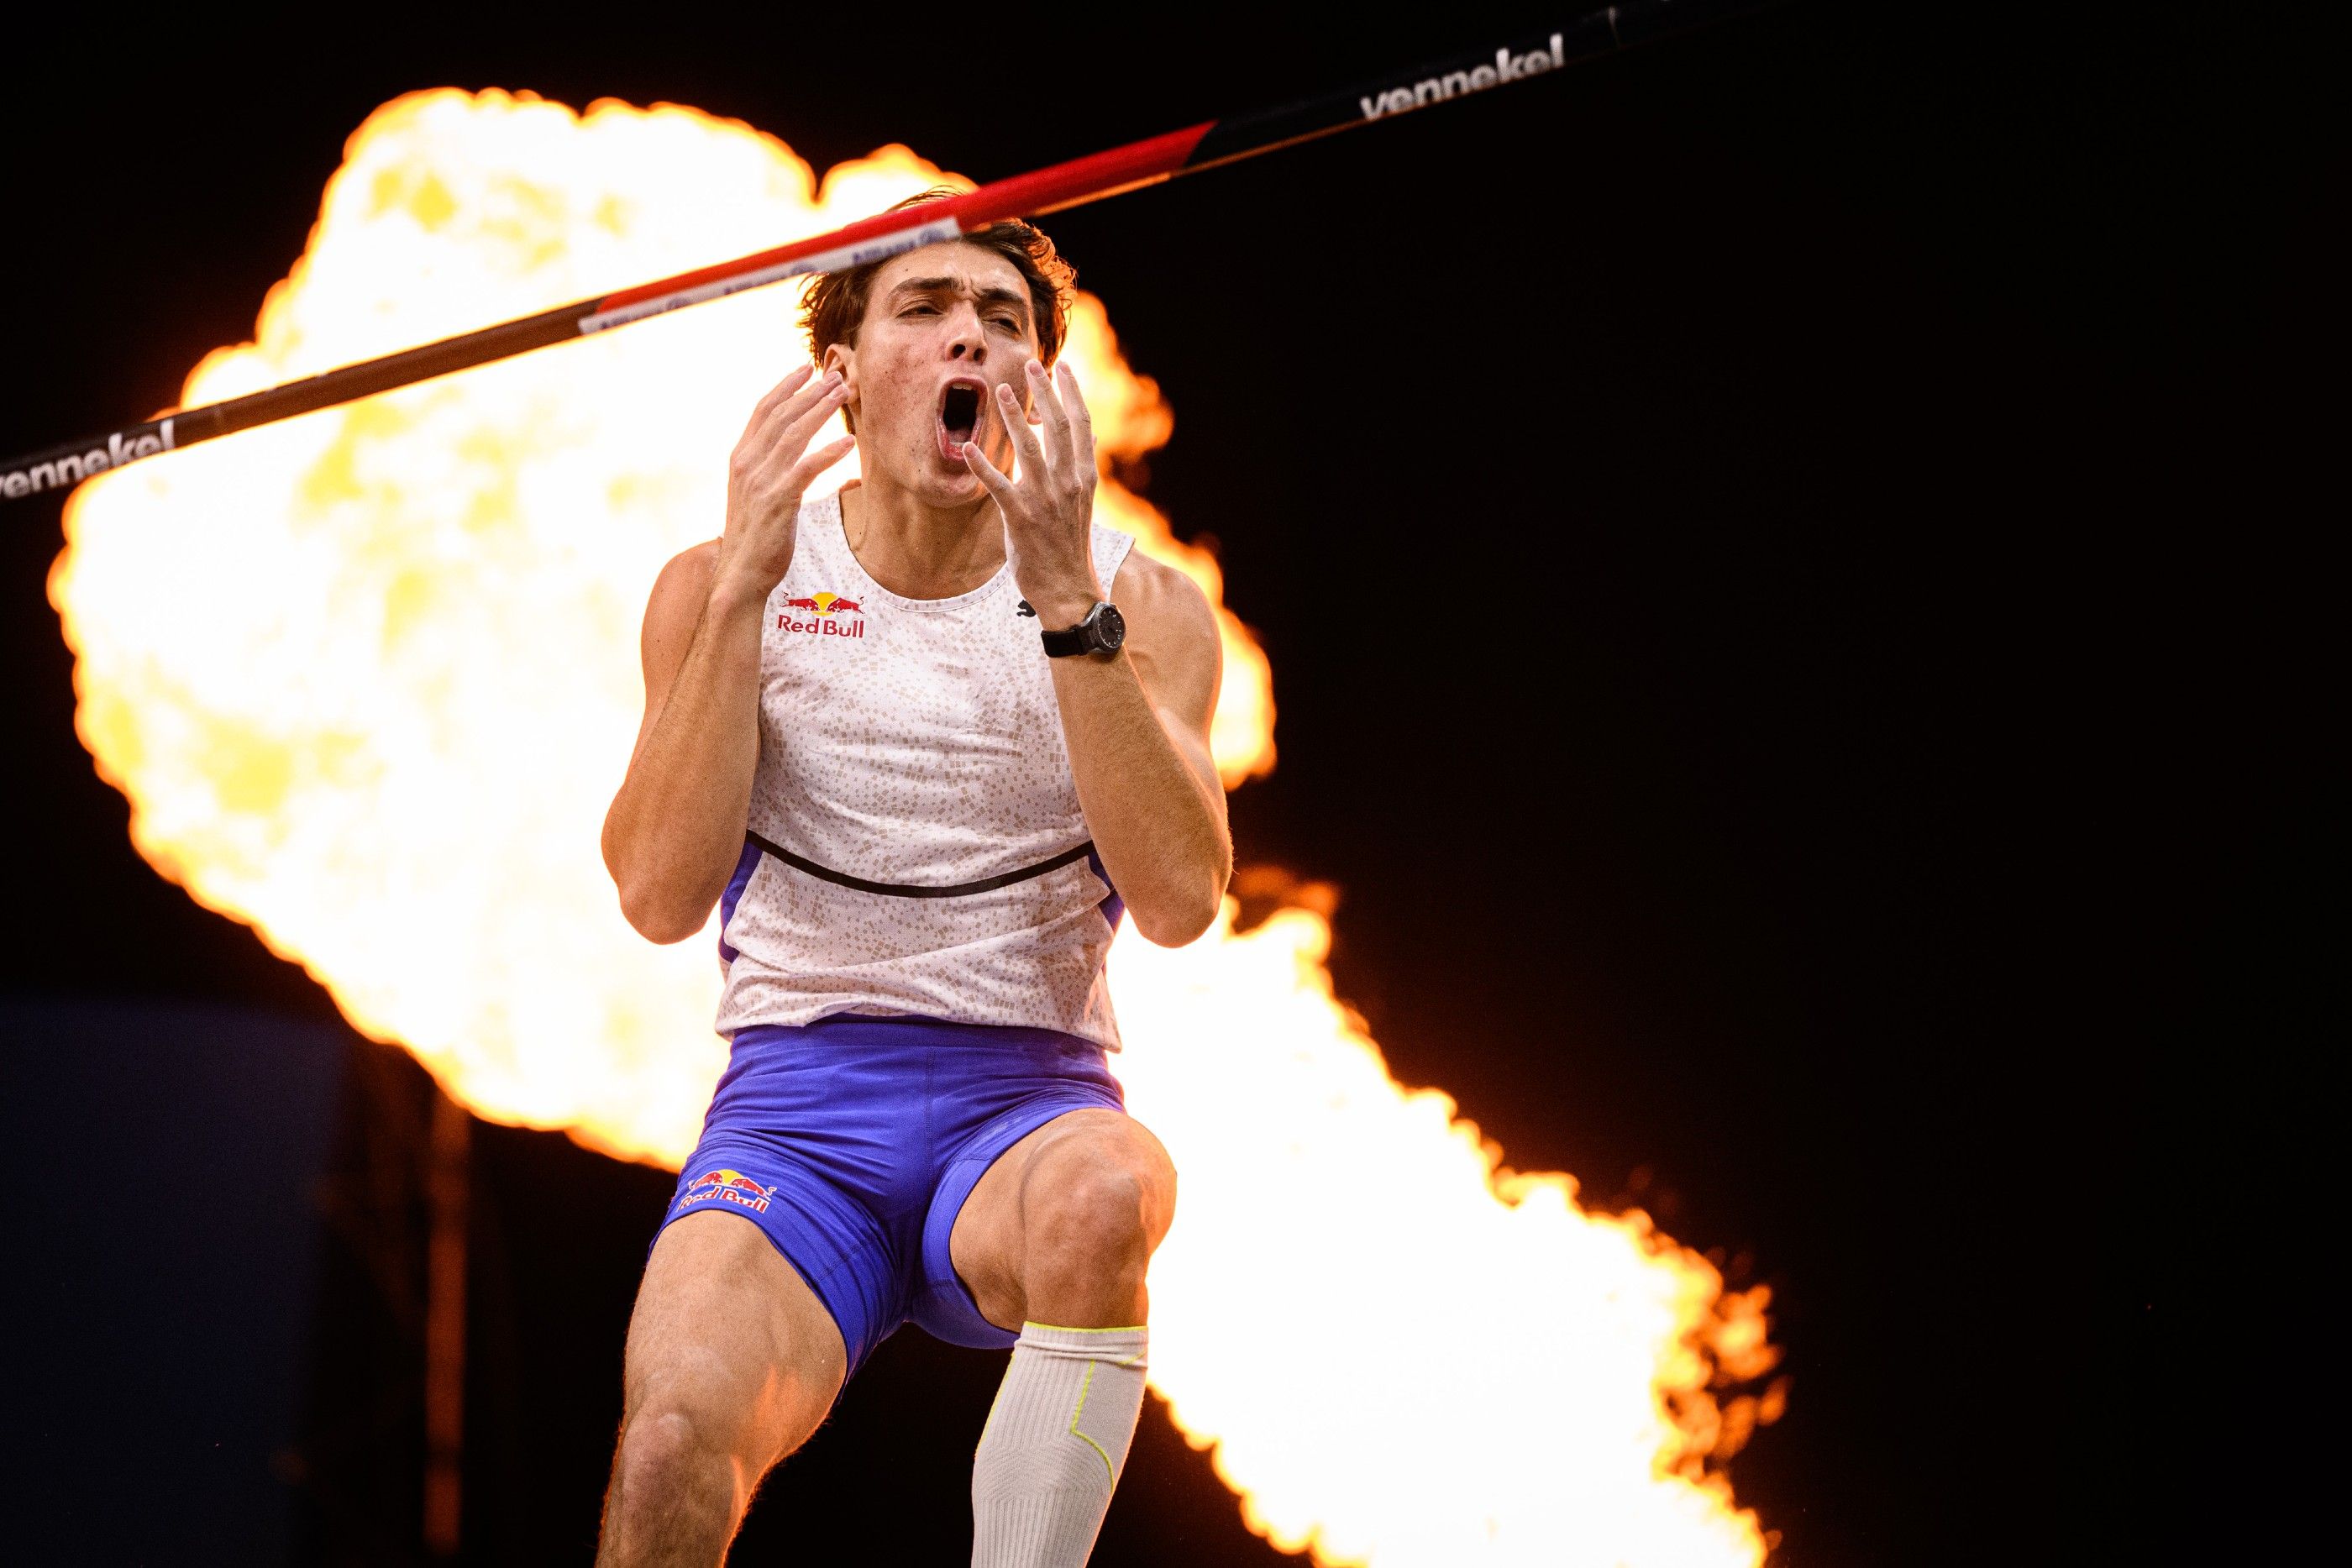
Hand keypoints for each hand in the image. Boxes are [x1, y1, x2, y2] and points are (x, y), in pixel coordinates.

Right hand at [713, 365, 854, 605]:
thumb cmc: (757, 536)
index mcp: (741, 458)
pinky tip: (850, 442)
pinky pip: (806, 468)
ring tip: (844, 394)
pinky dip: (829, 452)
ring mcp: (761, 481)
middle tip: (836, 374)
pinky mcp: (777, 501)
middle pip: (781, 415)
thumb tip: (802, 460)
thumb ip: (773, 471)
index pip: (763, 411)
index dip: (785, 386)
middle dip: (809, 391)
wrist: (741, 573)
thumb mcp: (760, 495)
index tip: (806, 367)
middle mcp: (747, 463)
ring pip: (794, 434)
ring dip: (821, 410)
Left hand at [962, 359, 1101, 627]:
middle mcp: (1069, 483)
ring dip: (1014, 419)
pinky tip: (966, 448)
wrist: (1067, 589)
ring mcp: (1045, 500)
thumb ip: (1079, 469)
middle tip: (1030, 364)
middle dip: (1044, 393)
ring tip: (1000, 392)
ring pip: (1030, 449)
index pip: (1082, 425)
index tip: (1064, 367)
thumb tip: (1086, 440)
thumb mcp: (1081, 503)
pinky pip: (998, 485)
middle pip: (1058, 427)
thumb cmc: (1069, 545)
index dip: (1073, 393)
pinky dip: (982, 466)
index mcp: (1085, 477)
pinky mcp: (1021, 518)